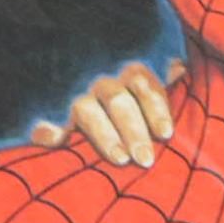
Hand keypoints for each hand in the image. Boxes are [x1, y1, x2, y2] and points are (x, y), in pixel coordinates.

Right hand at [31, 59, 182, 167]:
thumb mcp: (134, 66)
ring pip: (88, 111)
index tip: (166, 133)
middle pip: (120, 101)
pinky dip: (48, 130)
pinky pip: (44, 122)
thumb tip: (179, 68)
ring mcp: (70, 93)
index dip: (156, 108)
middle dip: (134, 130)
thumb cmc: (112, 78)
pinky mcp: (44, 109)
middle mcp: (98, 79)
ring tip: (121, 159)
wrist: (51, 63)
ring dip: (106, 136)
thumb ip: (157, 68)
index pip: (145, 85)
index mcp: (123, 69)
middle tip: (146, 159)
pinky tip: (58, 140)